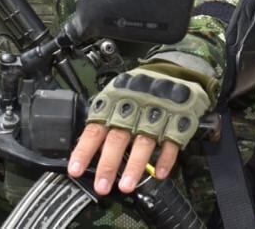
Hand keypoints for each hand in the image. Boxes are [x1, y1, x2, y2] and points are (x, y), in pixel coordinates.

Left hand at [66, 67, 209, 195]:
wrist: (173, 69)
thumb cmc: (138, 88)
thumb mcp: (116, 95)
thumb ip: (103, 119)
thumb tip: (85, 149)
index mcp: (114, 103)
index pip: (95, 129)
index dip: (85, 150)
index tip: (75, 171)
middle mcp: (133, 109)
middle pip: (118, 138)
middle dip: (109, 164)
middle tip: (102, 186)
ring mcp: (157, 114)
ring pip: (143, 142)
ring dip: (135, 165)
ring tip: (127, 186)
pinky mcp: (178, 120)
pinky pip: (171, 142)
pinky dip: (166, 159)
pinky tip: (160, 174)